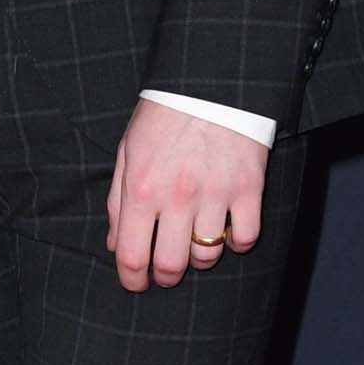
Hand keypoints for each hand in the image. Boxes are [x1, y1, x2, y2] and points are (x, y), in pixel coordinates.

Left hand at [105, 103, 265, 292]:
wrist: (210, 81)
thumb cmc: (163, 116)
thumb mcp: (127, 151)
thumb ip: (117, 201)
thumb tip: (114, 244)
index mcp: (140, 189)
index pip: (131, 256)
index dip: (131, 279)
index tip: (136, 283)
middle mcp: (176, 197)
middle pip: (170, 265)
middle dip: (165, 276)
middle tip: (166, 270)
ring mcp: (215, 195)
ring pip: (207, 255)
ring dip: (199, 258)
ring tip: (194, 242)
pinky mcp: (249, 189)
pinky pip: (245, 237)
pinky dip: (236, 242)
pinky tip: (227, 230)